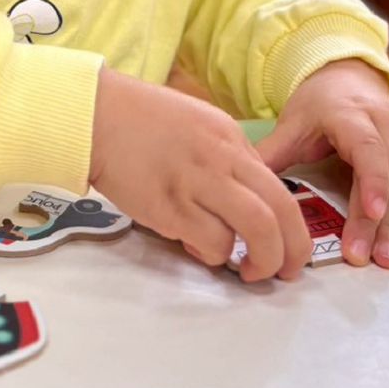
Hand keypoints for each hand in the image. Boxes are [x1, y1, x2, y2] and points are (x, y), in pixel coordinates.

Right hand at [90, 68, 311, 282]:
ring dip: (262, 260)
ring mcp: (197, 182)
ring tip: (248, 271)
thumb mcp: (197, 123)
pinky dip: (213, 254)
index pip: (279, 187)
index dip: (291, 224)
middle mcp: (222, 158)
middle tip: (287, 272)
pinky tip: (197, 248)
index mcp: (230, 137)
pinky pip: (212, 242)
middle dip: (292, 250)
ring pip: (257, 230)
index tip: (287, 244)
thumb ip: (225, 157)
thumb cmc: (138, 119)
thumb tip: (244, 196)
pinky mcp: (170, 207)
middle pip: (280, 211)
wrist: (96, 115)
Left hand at [256, 59, 388, 268]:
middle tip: (368, 256)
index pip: (368, 149)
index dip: (372, 182)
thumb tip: (245, 187)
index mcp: (353, 115)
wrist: (350, 80)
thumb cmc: (318, 106)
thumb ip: (272, 154)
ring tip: (388, 259)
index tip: (372, 212)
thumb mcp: (292, 123)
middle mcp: (387, 127)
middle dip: (380, 220)